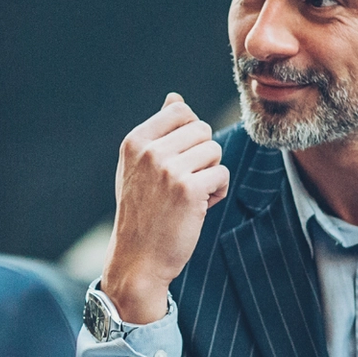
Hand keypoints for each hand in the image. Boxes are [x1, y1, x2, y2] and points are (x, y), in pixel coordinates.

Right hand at [101, 93, 229, 322]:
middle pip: (203, 130)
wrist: (138, 259)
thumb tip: (175, 98)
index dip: (190, 134)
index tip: (180, 159)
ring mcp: (168, 169)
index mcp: (135, 141)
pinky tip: (199, 207)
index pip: (181, 110)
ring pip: (215, 151)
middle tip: (186, 182)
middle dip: (203, 155)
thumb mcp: (139, 167)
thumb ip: (158, 131)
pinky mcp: (189, 190)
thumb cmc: (143, 211)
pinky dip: (217, 191)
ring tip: (191, 196)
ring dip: (211, 174)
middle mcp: (149, 151)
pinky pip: (222, 174)